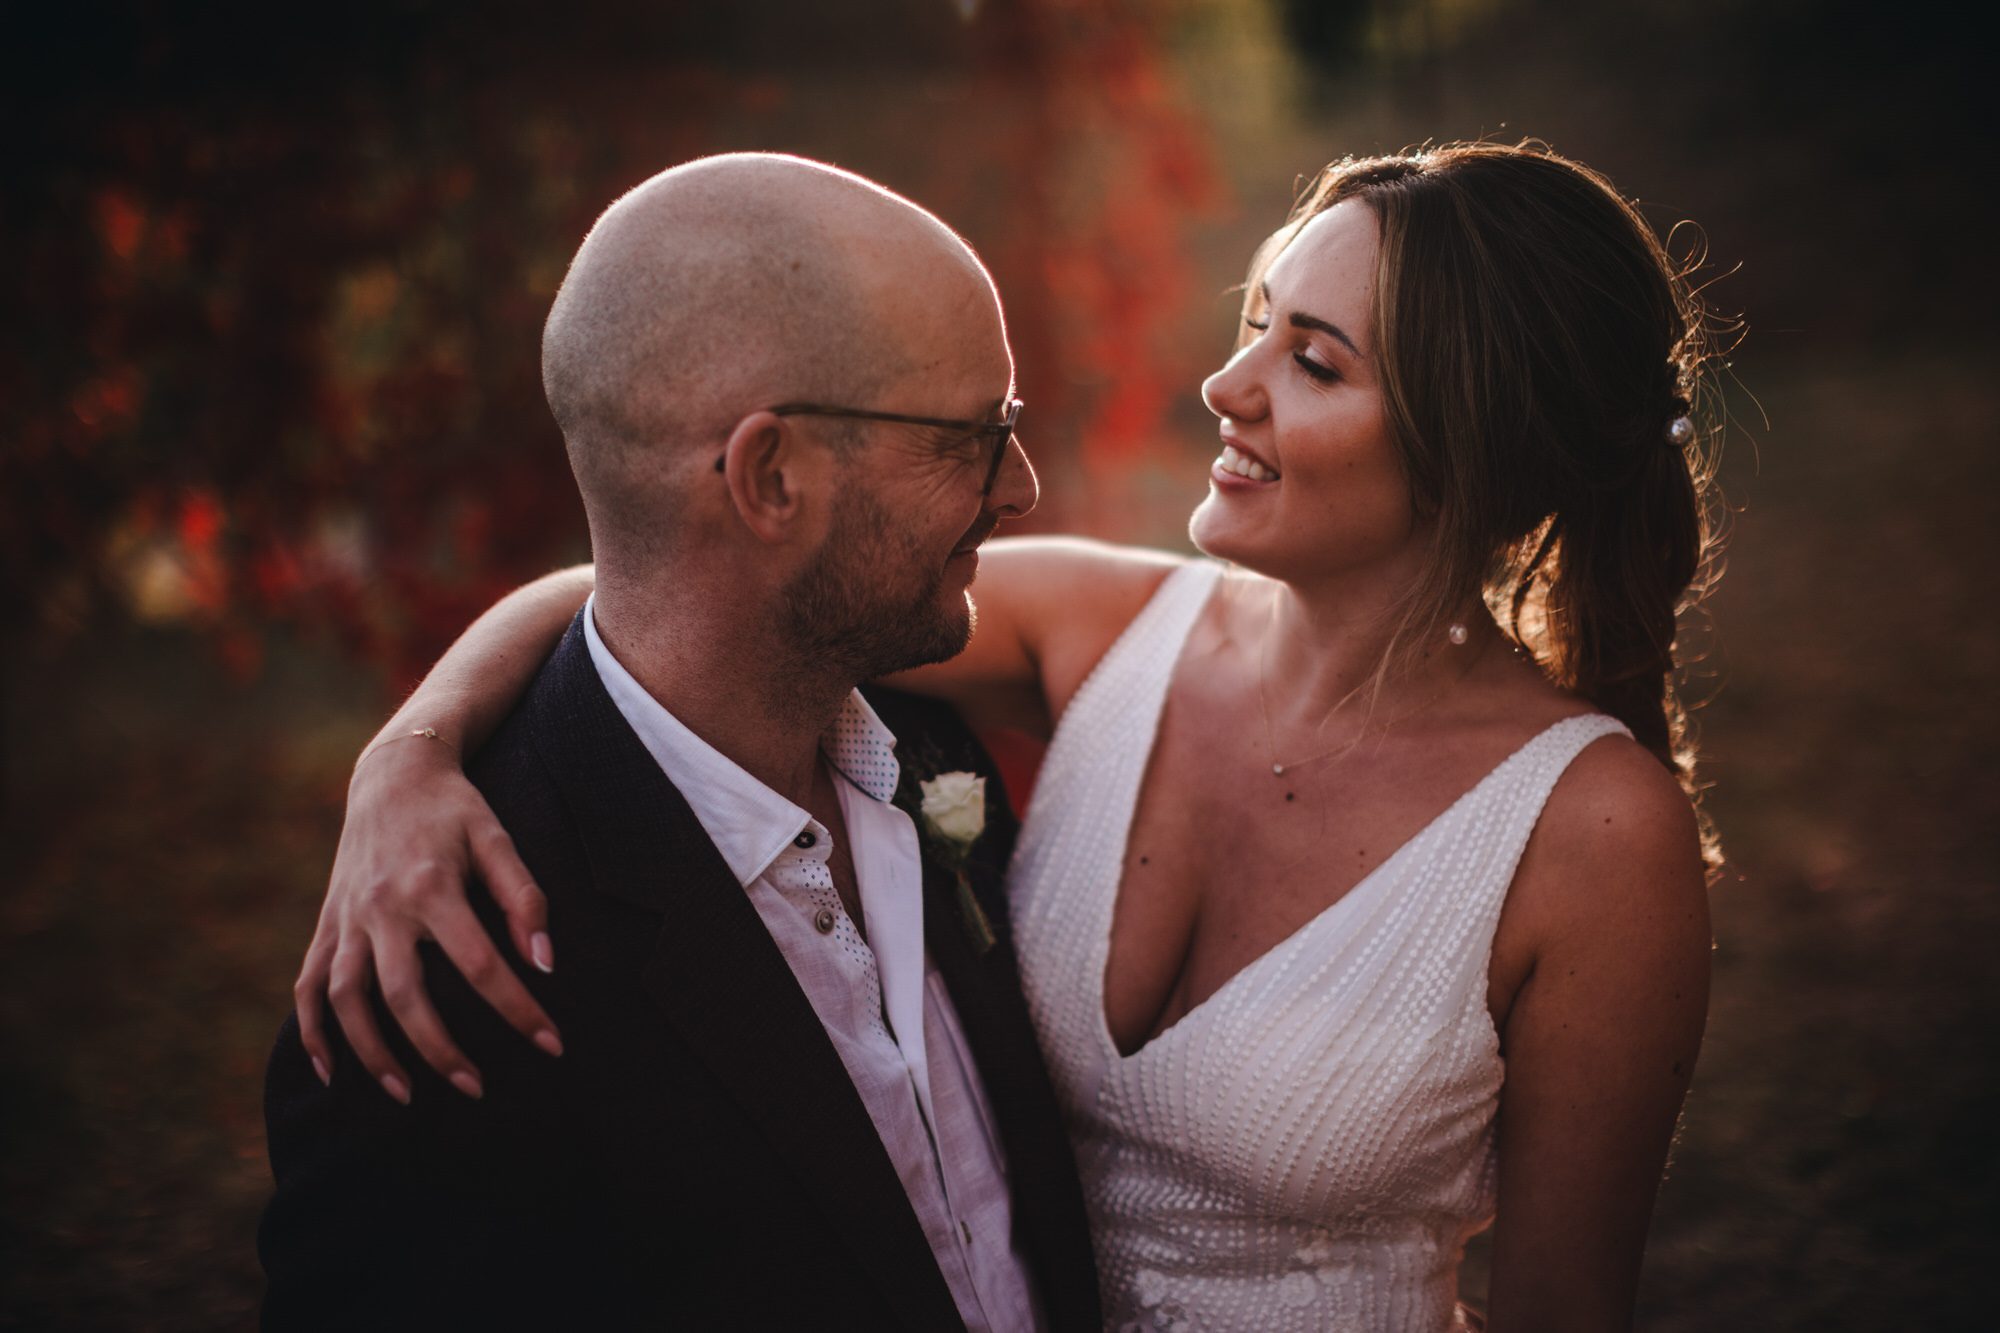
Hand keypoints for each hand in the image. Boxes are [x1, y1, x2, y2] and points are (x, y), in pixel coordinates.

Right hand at [295, 736, 562, 1103]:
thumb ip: (524, 897)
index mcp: (431, 886)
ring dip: (371, 1053)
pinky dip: (313, 1031)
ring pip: (347, 1000)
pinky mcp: (327, 925)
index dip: (518, 1008)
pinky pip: (309, 986)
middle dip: (439, 1049)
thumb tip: (545, 962)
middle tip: (477, 1088)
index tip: (552, 1044)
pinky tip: (332, 1073)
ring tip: (406, 1095)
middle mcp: (382, 908)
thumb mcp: (497, 839)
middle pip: (403, 995)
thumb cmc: (455, 812)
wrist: (392, 775)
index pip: (480, 964)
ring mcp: (347, 919)